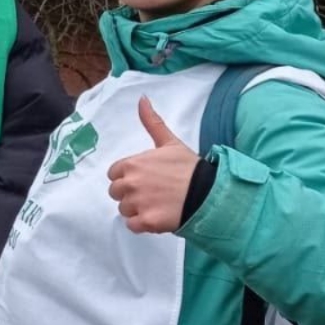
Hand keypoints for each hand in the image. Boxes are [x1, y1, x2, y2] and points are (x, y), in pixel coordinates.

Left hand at [107, 97, 198, 233]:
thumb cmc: (189, 168)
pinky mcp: (146, 222)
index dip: (128, 177)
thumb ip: (152, 122)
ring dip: (137, 210)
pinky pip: (132, 226)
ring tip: (159, 204)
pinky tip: (158, 216)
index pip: (114, 174)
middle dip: (130, 194)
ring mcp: (137, 204)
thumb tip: (142, 98)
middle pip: (116, 192)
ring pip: (124, 210)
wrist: (210, 193)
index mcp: (132, 164)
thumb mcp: (169, 143)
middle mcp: (130, 184)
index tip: (146, 179)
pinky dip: (143, 224)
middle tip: (153, 193)